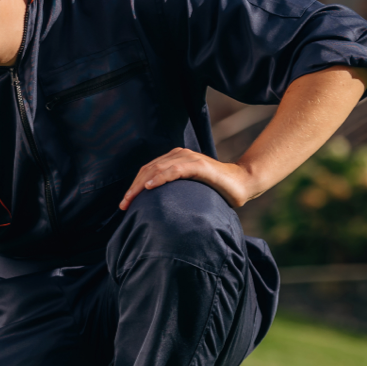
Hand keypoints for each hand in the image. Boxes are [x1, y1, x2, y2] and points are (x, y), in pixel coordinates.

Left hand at [119, 148, 257, 210]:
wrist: (243, 184)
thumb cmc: (216, 190)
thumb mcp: (190, 190)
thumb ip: (175, 192)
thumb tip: (156, 210)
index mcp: (176, 159)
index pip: (148, 170)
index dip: (134, 185)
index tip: (125, 203)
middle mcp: (180, 155)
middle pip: (148, 169)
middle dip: (133, 187)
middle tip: (124, 204)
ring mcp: (190, 159)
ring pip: (157, 168)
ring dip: (141, 184)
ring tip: (131, 199)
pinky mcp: (199, 165)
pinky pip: (175, 170)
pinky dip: (161, 177)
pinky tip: (149, 187)